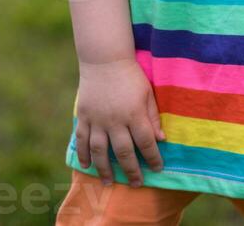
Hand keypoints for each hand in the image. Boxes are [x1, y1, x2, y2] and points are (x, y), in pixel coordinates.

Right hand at [74, 57, 166, 187]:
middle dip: (132, 171)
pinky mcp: (84, 116)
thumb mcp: (147, 93)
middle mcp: (115, 119)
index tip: (157, 169)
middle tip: (137, 184)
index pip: (146, 142)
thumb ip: (153, 117)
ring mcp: (97, 119)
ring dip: (105, 170)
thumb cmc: (131, 76)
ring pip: (100, 151)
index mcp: (134, 113)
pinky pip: (82, 140)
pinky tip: (87, 166)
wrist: (105, 59)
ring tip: (109, 183)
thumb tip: (161, 140)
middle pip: (124, 152)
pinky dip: (83, 154)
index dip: (153, 158)